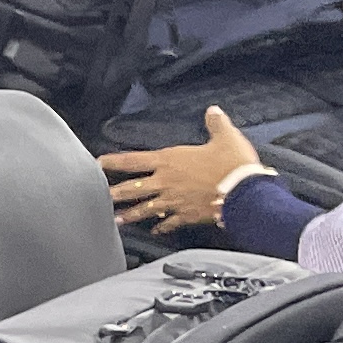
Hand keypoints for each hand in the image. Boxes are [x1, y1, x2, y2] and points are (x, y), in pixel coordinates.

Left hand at [99, 108, 267, 233]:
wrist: (245, 193)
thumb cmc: (233, 165)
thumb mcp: (226, 137)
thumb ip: (216, 123)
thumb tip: (213, 111)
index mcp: (170, 161)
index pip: (134, 160)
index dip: (114, 162)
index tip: (98, 163)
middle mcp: (166, 182)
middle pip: (132, 188)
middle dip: (114, 193)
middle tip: (99, 197)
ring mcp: (174, 201)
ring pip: (144, 209)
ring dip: (129, 215)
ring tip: (116, 220)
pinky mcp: (186, 216)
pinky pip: (168, 223)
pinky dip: (160, 228)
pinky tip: (155, 231)